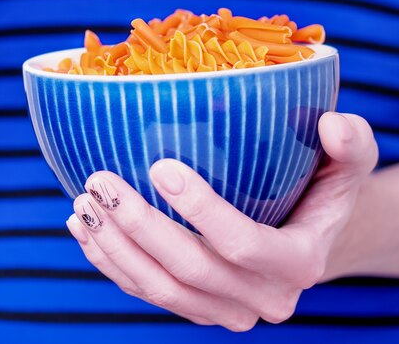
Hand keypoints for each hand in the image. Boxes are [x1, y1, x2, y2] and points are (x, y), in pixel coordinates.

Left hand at [67, 112, 377, 331]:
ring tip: (83, 201)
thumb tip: (330, 124)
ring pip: (161, 291)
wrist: (309, 229)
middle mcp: (262, 297)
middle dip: (141, 228)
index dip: (201, 210)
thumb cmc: (327, 185)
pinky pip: (147, 293)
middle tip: (101, 180)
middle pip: (191, 272)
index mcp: (299, 261)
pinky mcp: (198, 307)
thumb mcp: (350, 160)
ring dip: (115, 249)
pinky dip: (111, 264)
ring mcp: (226, 309)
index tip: (160, 164)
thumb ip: (351, 142)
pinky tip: (83, 227)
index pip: (244, 244)